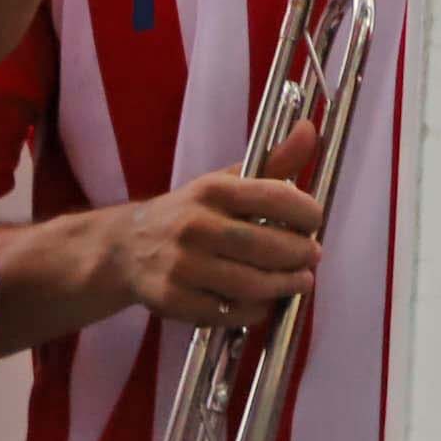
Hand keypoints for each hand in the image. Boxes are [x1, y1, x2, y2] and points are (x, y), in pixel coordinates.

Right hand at [109, 122, 326, 329]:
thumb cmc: (191, 213)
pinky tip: (263, 301)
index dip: (307, 212)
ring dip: (286, 285)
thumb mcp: (226, 182)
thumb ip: (273, 162)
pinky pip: (228, 311)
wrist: (125, 248)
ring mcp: (181, 265)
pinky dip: (255, 310)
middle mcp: (194, 226)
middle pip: (267, 246)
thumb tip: (310, 129)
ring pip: (251, 283)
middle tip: (312, 257)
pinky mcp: (172, 300)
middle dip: (301, 254)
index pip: (275, 197)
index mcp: (212, 190)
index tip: (315, 221)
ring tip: (300, 281)